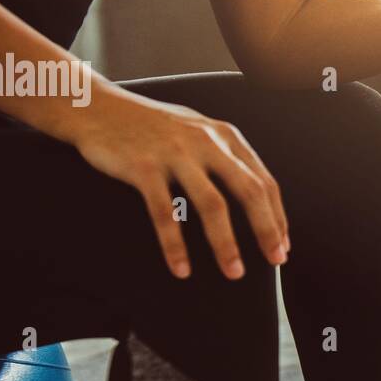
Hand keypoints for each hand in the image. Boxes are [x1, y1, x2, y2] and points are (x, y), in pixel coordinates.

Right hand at [68, 89, 288, 279]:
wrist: (97, 107)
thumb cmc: (152, 127)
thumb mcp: (197, 131)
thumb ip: (225, 158)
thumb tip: (255, 200)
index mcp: (225, 136)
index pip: (264, 181)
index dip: (277, 217)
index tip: (283, 247)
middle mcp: (206, 142)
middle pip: (248, 191)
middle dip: (266, 230)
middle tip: (274, 261)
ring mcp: (175, 153)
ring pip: (212, 204)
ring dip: (226, 243)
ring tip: (234, 272)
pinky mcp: (143, 167)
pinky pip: (165, 213)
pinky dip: (175, 245)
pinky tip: (181, 269)